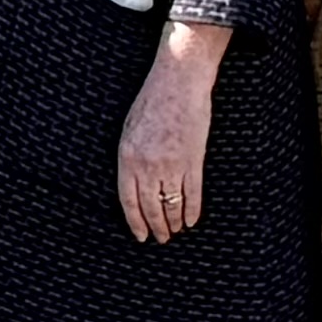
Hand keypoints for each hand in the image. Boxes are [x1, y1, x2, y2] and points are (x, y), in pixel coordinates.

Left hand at [119, 20, 229, 241]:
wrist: (179, 83)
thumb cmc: (152, 102)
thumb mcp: (129, 129)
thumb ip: (130, 158)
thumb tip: (133, 185)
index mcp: (127, 157)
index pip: (129, 201)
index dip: (135, 222)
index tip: (141, 236)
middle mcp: (148, 165)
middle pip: (151, 207)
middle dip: (156, 227)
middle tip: (161, 238)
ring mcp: (172, 164)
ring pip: (172, 205)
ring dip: (173, 222)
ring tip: (175, 231)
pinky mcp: (193, 161)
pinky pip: (192, 194)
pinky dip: (192, 211)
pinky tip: (191, 221)